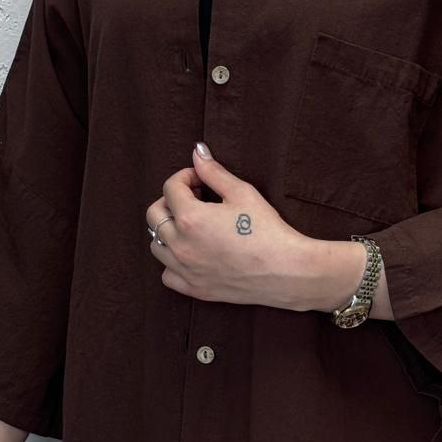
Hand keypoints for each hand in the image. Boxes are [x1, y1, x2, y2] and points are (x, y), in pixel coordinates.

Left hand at [146, 142, 323, 310]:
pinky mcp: (195, 288)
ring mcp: (185, 270)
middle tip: (195, 199)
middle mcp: (181, 245)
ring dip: (168, 231)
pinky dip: (172, 262)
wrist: (286, 271)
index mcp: (190, 218)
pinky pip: (167, 274)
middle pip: (154, 215)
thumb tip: (197, 152)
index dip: (185, 177)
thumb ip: (214, 172)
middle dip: (171, 201)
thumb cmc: (268, 231)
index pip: (170, 188)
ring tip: (191, 226)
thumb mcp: (242, 193)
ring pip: (156, 245)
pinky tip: (191, 254)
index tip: (200, 179)